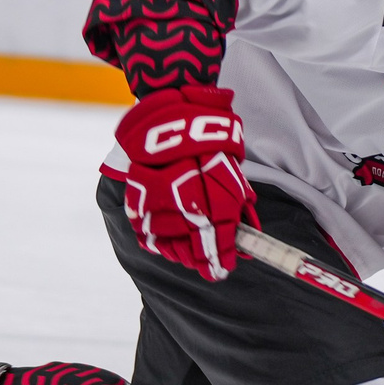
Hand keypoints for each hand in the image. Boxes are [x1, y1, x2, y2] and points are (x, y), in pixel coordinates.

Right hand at [115, 86, 256, 281]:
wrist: (173, 115)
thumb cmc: (209, 143)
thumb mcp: (232, 172)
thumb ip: (237, 206)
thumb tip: (246, 234)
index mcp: (213, 193)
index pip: (218, 238)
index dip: (221, 258)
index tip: (223, 268)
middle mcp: (184, 200)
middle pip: (191, 245)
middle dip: (201, 259)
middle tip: (208, 268)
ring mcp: (158, 199)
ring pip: (165, 241)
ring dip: (178, 252)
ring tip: (188, 256)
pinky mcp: (136, 196)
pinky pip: (142, 229)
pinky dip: (155, 239)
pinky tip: (164, 243)